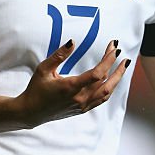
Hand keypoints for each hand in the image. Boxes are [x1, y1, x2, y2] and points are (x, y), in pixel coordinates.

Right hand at [15, 40, 129, 126]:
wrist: (31, 112)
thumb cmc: (36, 89)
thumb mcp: (43, 69)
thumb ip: (59, 55)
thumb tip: (72, 42)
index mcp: (70, 87)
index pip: (96, 74)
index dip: (108, 61)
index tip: (114, 50)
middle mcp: (79, 98)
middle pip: (106, 82)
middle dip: (116, 67)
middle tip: (122, 55)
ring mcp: (82, 105)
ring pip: (107, 92)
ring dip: (117, 78)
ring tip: (123, 66)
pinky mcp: (82, 109)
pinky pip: (101, 99)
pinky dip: (110, 88)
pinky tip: (112, 80)